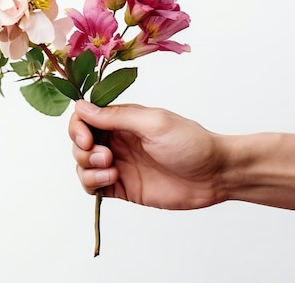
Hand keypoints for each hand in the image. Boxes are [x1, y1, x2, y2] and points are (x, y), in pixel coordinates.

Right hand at [69, 100, 227, 209]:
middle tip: (107, 156)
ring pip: (83, 165)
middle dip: (83, 150)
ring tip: (112, 169)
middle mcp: (117, 140)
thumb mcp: (153, 122)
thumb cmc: (191, 143)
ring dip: (87, 168)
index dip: (78, 127)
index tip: (86, 138)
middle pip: (79, 142)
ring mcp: (119, 164)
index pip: (85, 117)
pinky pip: (93, 187)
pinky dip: (92, 184)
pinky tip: (112, 180)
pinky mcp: (122, 188)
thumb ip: (116, 116)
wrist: (216, 175)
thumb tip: (82, 107)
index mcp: (123, 119)